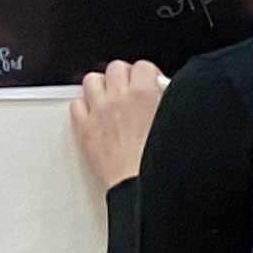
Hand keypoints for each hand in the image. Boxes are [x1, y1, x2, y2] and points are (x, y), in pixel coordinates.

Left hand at [69, 61, 166, 189]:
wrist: (142, 185)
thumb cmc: (160, 161)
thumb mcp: (176, 122)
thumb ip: (169, 104)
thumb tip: (167, 99)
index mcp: (145, 93)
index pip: (143, 66)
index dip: (148, 74)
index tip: (150, 83)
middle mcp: (119, 97)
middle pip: (115, 68)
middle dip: (124, 77)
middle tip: (131, 90)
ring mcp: (98, 111)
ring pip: (91, 80)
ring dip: (101, 86)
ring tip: (109, 97)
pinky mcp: (84, 129)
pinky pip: (76, 105)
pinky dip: (84, 106)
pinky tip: (95, 115)